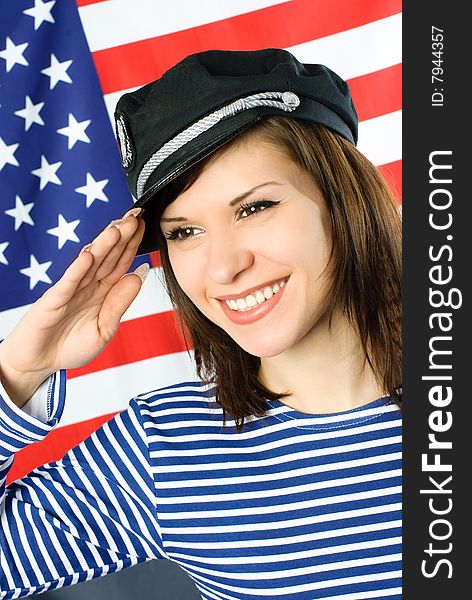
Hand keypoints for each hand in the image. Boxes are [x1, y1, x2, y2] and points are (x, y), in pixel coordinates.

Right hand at [0, 208, 147, 405]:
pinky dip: (78, 268)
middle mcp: (88, 286)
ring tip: (117, 228)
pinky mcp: (53, 300)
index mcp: (103, 292)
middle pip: (108, 257)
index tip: (143, 226)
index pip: (121, 264)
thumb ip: (120, 303)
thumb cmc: (70, 347)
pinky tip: (88, 255)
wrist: (40, 363)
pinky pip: (68, 282)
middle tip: (134, 217)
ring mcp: (70, 290)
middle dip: (121, 237)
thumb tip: (138, 276)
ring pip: (90, 264)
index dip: (132, 245)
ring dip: (103, 246)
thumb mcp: (105, 329)